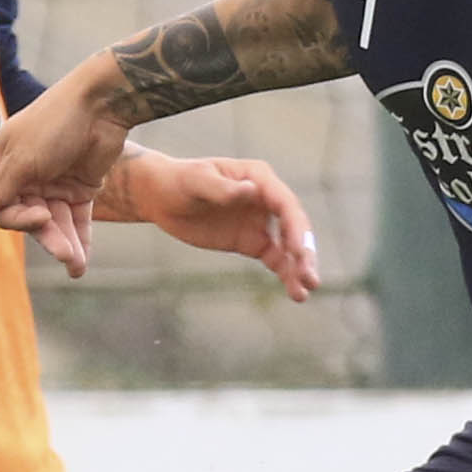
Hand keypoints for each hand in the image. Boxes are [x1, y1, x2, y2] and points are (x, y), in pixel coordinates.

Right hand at [0, 58, 134, 276]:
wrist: (103, 105)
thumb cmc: (55, 124)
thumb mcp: (23, 159)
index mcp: (1, 165)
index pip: (1, 207)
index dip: (19, 219)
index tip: (41, 216)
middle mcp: (24, 177)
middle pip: (29, 219)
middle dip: (48, 237)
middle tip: (66, 254)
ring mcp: (52, 183)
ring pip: (54, 223)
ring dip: (65, 243)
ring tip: (77, 265)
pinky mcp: (79, 187)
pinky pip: (76, 219)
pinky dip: (80, 238)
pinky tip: (81, 263)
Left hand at [111, 152, 320, 300]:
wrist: (161, 197)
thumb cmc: (179, 181)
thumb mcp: (196, 181)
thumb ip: (223, 188)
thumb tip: (251, 191)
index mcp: (259, 178)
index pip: (285, 204)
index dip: (295, 228)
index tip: (299, 252)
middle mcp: (266, 200)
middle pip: (294, 227)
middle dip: (304, 252)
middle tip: (310, 277)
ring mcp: (261, 222)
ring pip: (288, 247)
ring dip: (299, 268)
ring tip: (305, 291)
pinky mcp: (252, 241)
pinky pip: (275, 259)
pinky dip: (285, 274)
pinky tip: (295, 292)